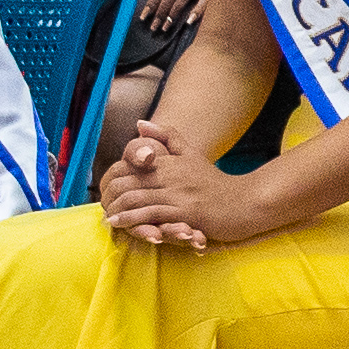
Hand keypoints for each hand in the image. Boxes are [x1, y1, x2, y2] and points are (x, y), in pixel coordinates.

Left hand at [99, 127, 260, 250]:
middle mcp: (172, 176)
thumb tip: (139, 124)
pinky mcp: (187, 213)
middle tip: (102, 206)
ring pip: (138, 199)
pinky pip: (153, 215)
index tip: (105, 188)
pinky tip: (121, 225)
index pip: (133, 165)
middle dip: (111, 195)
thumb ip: (167, 137)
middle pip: (130, 182)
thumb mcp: (192, 154)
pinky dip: (133, 220)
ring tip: (107, 218)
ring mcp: (179, 194)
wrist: (246, 202)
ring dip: (118, 210)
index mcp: (171, 162)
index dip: (114, 177)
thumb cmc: (216, 183)